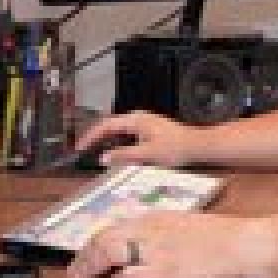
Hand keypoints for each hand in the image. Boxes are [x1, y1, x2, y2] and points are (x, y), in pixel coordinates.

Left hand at [67, 211, 272, 277]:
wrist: (243, 243)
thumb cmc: (219, 236)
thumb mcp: (182, 222)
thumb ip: (157, 230)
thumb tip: (135, 239)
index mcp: (155, 217)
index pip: (113, 227)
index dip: (94, 241)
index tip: (84, 252)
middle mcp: (151, 231)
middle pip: (104, 238)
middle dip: (84, 255)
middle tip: (75, 269)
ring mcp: (157, 252)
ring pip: (111, 252)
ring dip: (91, 265)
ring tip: (81, 276)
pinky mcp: (166, 273)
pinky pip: (132, 275)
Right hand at [75, 111, 202, 167]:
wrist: (198, 146)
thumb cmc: (176, 149)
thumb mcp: (148, 154)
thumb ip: (124, 156)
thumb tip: (103, 158)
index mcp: (136, 120)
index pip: (106, 126)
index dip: (91, 137)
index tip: (79, 147)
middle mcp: (138, 118)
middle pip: (110, 127)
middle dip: (96, 139)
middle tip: (83, 151)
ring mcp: (144, 123)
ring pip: (119, 132)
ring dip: (107, 142)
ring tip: (96, 153)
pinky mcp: (149, 131)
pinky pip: (128, 135)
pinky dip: (119, 144)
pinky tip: (117, 155)